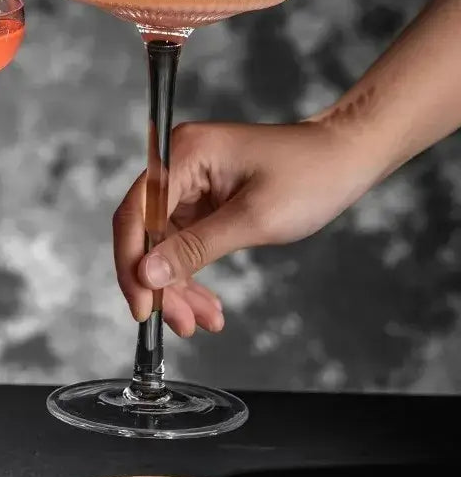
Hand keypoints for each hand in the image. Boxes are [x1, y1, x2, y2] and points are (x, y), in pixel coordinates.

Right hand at [113, 120, 379, 336]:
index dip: (132, 263)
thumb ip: (195, 248)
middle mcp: (179, 165)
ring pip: (162, 246)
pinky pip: (183, 244)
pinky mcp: (201, 201)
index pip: (136, 213)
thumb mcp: (253, 219)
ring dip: (177, 287)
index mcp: (185, 154)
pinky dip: (192, 275)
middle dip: (159, 283)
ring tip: (200, 321)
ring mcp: (189, 184)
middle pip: (145, 233)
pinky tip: (206, 304)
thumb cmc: (310, 175)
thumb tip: (148, 274)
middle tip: (179, 322)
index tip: (142, 306)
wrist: (345, 158)